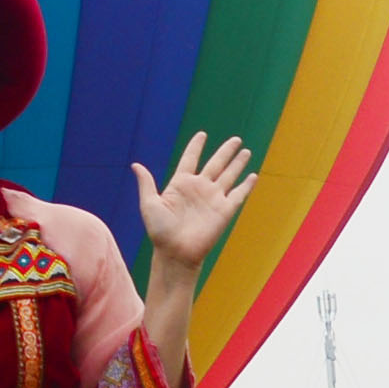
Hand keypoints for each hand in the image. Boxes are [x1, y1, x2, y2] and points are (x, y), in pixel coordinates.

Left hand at [133, 131, 257, 268]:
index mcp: (181, 184)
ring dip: (238, 163)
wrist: (176, 253)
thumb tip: (135, 165)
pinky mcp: (225, 210)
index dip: (196, 146)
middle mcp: (199, 188)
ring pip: (229, 175)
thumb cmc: (160, 231)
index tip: (202, 135)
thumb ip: (146, 183)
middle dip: (226, 151)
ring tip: (246, 151)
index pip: (190, 159)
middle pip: (216, 163)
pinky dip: (246, 185)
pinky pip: (238, 194)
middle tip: (236, 139)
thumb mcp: (149, 204)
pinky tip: (253, 176)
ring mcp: (213, 198)